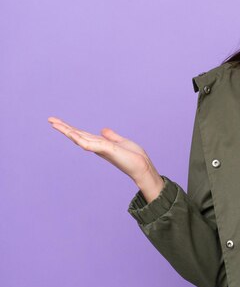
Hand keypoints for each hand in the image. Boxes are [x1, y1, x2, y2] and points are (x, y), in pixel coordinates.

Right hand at [48, 116, 163, 200]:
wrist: (142, 167)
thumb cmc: (134, 157)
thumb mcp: (121, 142)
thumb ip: (111, 136)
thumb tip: (102, 130)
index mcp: (100, 143)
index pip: (82, 134)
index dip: (70, 128)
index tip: (58, 121)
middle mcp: (97, 146)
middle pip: (77, 135)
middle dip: (64, 128)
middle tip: (50, 119)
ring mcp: (100, 149)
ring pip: (80, 138)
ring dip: (67, 131)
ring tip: (55, 124)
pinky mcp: (106, 150)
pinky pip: (90, 144)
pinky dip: (80, 139)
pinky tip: (71, 134)